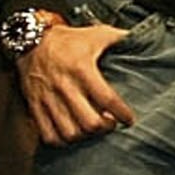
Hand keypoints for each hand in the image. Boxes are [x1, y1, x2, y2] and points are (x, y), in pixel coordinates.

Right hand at [19, 18, 132, 145]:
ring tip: (92, 128)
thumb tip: (143, 39)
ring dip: (85, 136)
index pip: (107, 99)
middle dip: (105, 128)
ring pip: (70, 132)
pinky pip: (48, 134)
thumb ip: (120, 38)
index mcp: (82, 69)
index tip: (129, 119)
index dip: (122, 113)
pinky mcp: (35, 106)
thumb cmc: (68, 40)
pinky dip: (62, 140)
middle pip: (89, 122)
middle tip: (111, 123)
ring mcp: (48, 98)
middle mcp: (65, 86)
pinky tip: (72, 133)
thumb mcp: (96, 34)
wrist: (30, 39)